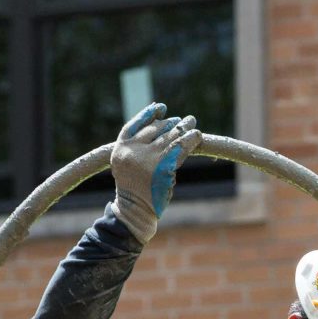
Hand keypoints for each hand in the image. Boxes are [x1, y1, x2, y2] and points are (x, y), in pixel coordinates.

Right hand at [109, 103, 199, 241]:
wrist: (135, 211)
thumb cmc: (134, 190)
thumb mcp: (126, 167)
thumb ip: (135, 149)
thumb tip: (158, 128)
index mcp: (120, 149)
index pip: (133, 125)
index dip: (147, 115)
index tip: (160, 107)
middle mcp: (132, 151)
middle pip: (154, 130)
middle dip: (169, 124)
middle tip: (181, 120)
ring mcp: (147, 159)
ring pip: (169, 137)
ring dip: (182, 128)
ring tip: (191, 122)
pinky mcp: (164, 168)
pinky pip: (180, 149)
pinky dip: (190, 140)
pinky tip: (197, 135)